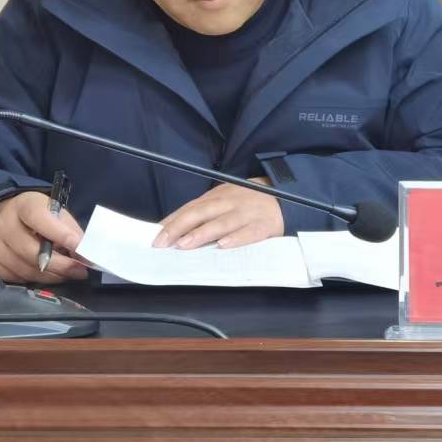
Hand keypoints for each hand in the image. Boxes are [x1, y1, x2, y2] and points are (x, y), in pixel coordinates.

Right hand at [0, 190, 87, 284]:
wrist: (6, 219)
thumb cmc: (38, 218)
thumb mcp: (56, 214)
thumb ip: (71, 231)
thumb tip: (84, 253)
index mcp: (24, 205)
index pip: (39, 217)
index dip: (60, 234)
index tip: (79, 247)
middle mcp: (4, 223)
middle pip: (32, 252)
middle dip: (61, 265)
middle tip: (80, 271)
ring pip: (26, 270)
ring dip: (51, 276)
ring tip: (66, 273)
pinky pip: (16, 279)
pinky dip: (35, 279)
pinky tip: (44, 273)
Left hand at [153, 179, 283, 250]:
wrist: (286, 196)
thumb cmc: (249, 202)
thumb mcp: (225, 201)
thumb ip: (205, 212)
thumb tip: (176, 228)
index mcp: (218, 196)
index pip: (190, 208)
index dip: (173, 221)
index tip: (156, 234)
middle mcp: (230, 202)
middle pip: (200, 213)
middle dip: (179, 227)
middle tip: (162, 242)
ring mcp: (247, 213)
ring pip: (221, 223)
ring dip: (201, 234)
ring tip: (184, 245)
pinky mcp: (264, 225)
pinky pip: (249, 233)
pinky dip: (236, 239)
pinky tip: (224, 246)